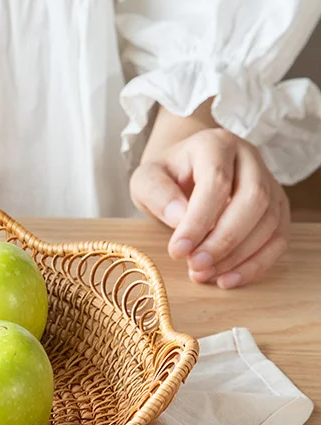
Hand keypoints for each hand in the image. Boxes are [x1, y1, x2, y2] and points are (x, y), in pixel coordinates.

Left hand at [130, 128, 289, 288]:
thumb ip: (157, 194)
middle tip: (195, 266)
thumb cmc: (166, 176)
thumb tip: (179, 219)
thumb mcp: (146, 179)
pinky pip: (278, 239)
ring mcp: (269, 183)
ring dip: (238, 256)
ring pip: (269, 222)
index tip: (177, 251)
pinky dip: (255, 264)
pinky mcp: (277, 207)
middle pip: (253, 200)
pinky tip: (227, 279)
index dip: (198, 221)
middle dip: (224, 241)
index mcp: (216, 144)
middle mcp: (249, 159)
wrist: (184, 170)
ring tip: (204, 274)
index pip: (216, 182)